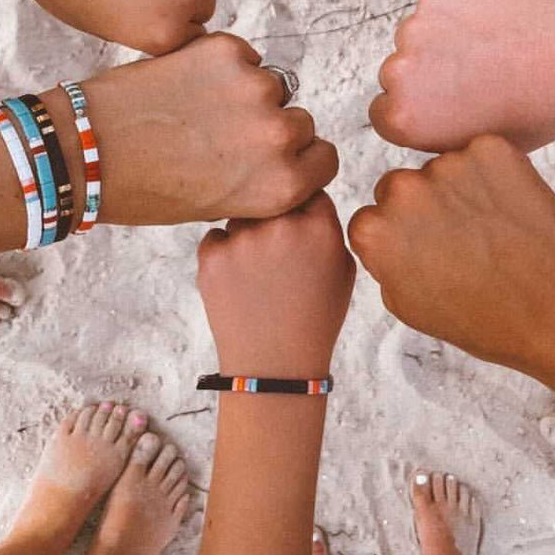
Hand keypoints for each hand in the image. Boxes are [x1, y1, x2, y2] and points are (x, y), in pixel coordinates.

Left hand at [57, 34, 338, 224]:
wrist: (86, 151)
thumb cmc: (145, 189)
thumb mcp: (221, 204)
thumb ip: (264, 178)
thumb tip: (284, 149)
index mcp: (282, 186)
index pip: (324, 158)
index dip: (299, 156)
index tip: (271, 155)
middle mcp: (278, 137)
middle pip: (299, 120)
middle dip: (269, 124)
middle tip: (221, 134)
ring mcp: (254, 89)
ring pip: (271, 83)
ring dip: (244, 92)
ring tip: (196, 109)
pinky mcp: (226, 50)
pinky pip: (243, 55)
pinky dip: (220, 64)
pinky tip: (184, 85)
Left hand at [197, 194, 355, 376]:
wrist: (275, 366)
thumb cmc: (315, 317)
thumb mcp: (343, 269)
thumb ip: (327, 225)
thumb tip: (308, 192)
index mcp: (319, 226)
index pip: (309, 188)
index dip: (305, 207)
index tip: (302, 229)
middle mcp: (281, 227)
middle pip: (272, 196)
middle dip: (275, 216)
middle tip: (277, 254)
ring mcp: (243, 241)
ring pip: (242, 216)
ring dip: (248, 234)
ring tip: (259, 275)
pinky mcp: (211, 257)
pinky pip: (216, 238)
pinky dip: (224, 254)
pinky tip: (240, 283)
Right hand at [349, 137, 554, 384]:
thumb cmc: (486, 319)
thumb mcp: (409, 306)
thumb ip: (383, 262)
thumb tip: (385, 235)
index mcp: (375, 231)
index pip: (372, 219)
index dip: (399, 239)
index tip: (424, 253)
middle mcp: (404, 190)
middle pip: (401, 188)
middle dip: (423, 208)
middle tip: (460, 240)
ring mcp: (448, 164)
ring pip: (443, 169)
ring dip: (459, 190)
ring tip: (492, 230)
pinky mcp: (489, 148)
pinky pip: (480, 155)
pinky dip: (493, 175)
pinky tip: (509, 211)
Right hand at [371, 0, 554, 152]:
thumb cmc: (541, 107)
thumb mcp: (483, 144)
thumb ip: (438, 133)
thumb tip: (421, 116)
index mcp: (406, 119)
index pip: (384, 111)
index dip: (418, 107)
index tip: (446, 102)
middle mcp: (400, 72)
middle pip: (396, 70)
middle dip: (426, 71)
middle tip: (474, 73)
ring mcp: (417, 26)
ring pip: (416, 33)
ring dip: (441, 37)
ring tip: (490, 47)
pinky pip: (436, 2)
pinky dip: (458, 7)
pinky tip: (494, 20)